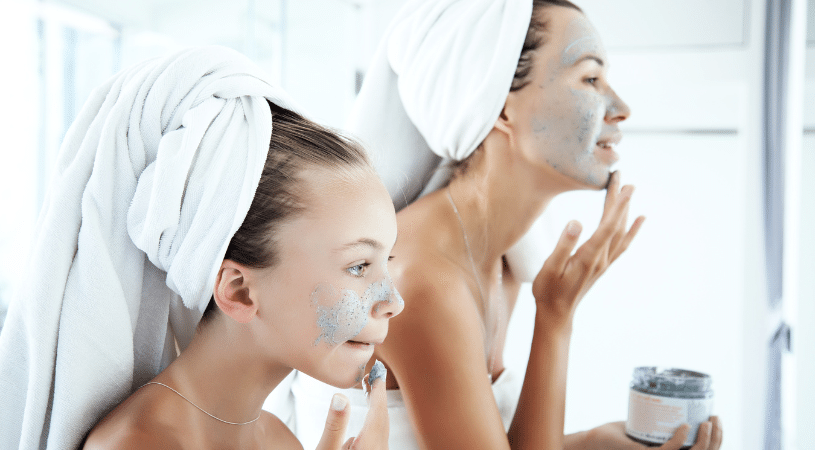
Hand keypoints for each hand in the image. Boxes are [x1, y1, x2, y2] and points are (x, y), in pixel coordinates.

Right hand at [315, 375, 388, 449]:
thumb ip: (334, 426)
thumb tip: (340, 397)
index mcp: (370, 445)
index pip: (379, 411)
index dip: (378, 389)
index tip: (379, 371)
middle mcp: (378, 449)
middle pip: (382, 418)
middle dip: (377, 395)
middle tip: (372, 375)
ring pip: (381, 427)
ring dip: (375, 408)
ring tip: (369, 392)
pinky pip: (377, 436)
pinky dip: (373, 421)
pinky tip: (366, 421)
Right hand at [532, 171, 643, 324]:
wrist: (557, 313)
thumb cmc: (548, 290)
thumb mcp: (550, 268)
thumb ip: (563, 245)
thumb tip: (576, 222)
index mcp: (589, 256)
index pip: (607, 226)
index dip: (616, 205)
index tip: (624, 186)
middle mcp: (601, 258)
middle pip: (615, 224)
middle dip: (619, 199)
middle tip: (622, 177)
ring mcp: (604, 262)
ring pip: (619, 231)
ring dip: (625, 209)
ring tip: (628, 189)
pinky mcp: (602, 264)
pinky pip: (622, 243)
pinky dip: (632, 229)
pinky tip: (639, 219)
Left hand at [582, 419, 722, 449]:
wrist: (594, 440)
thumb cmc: (617, 434)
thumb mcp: (646, 426)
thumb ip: (659, 421)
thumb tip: (674, 400)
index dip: (718, 440)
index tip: (716, 419)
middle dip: (717, 438)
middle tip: (715, 417)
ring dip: (705, 440)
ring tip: (706, 422)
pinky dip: (679, 440)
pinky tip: (684, 427)